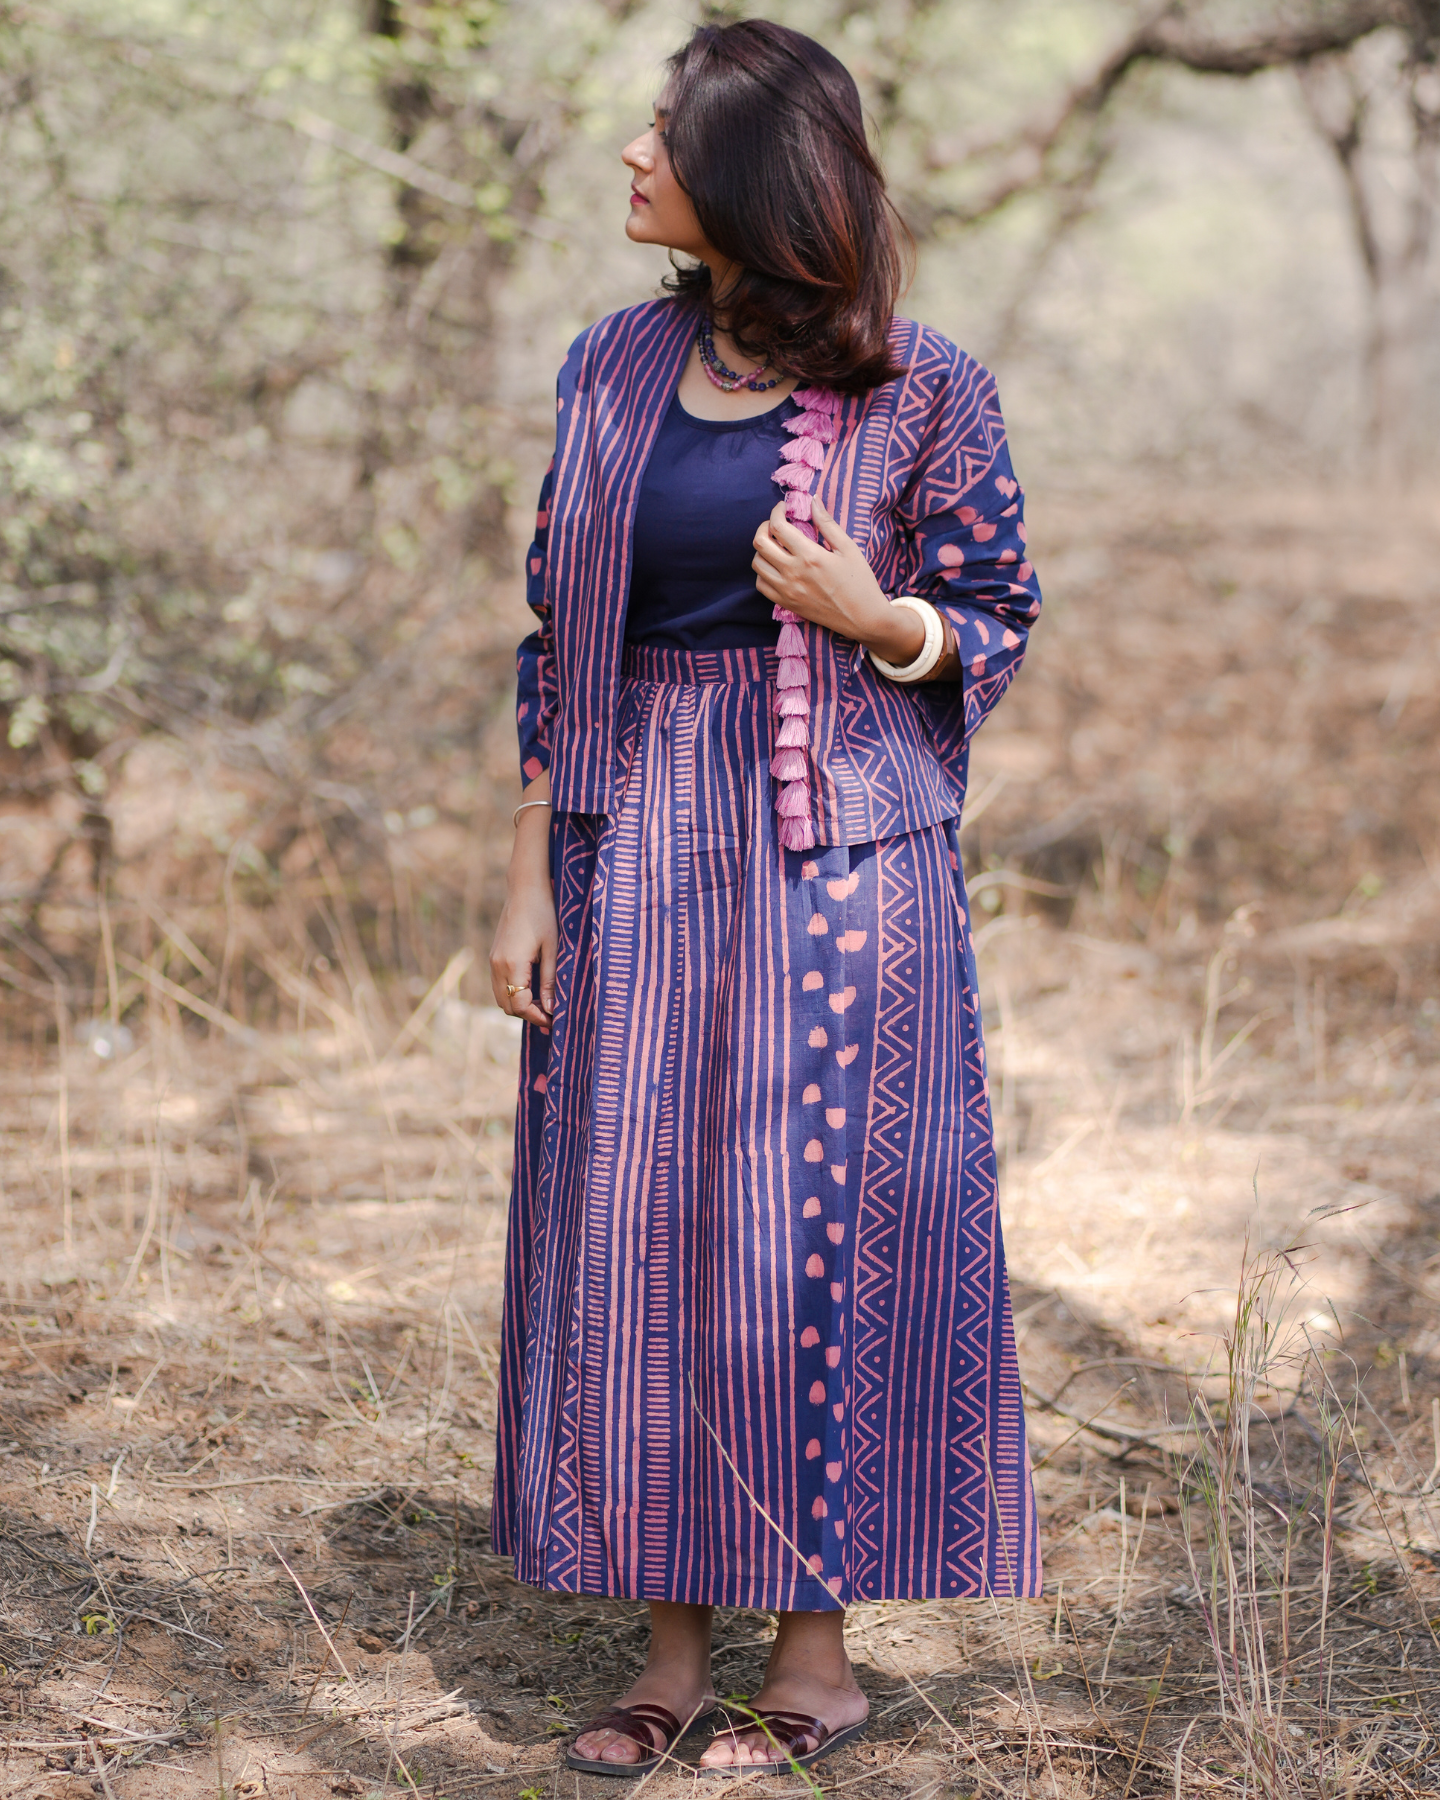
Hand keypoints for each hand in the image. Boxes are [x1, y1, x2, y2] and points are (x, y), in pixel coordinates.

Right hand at [490, 794, 555, 1030]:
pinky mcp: (494, 955)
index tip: (555, 1020)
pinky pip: (499, 984)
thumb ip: (550, 981)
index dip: (537, 1016)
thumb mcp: (553, 949)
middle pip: (507, 1005)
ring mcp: (492, 960)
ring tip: (544, 1001)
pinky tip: (533, 986)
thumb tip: (552, 1009)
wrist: (526, 888)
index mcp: (511, 964)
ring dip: (519, 1003)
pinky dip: (513, 992)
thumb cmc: (545, 914)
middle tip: (551, 1013)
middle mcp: (496, 965)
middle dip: (528, 1013)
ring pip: (500, 997)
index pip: (520, 1005)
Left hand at [752, 498, 924, 665]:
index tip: (783, 508)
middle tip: (776, 524)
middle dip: (764, 527)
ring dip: (762, 549)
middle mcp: (793, 573)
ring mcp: (787, 590)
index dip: (776, 512)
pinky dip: (763, 571)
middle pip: (760, 543)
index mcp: (810, 556)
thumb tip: (813, 499)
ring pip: (757, 563)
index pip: (778, 526)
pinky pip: (761, 584)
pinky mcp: (786, 604)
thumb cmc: (861, 582)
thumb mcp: (848, 548)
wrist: (864, 618)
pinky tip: (777, 566)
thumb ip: (827, 523)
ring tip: (776, 545)